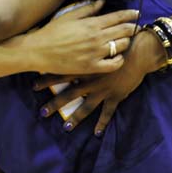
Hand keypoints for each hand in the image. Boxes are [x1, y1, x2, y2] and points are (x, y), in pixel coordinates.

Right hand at [21, 0, 137, 74]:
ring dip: (126, 42)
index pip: (117, 17)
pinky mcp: (92, 67)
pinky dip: (119, 60)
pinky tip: (117, 56)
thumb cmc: (52, 32)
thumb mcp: (69, 16)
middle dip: (132, 28)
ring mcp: (95, 53)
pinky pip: (114, 64)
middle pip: (124, 31)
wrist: (38, 51)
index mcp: (91, 23)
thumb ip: (87, 9)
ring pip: (121, 46)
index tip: (136, 13)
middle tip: (136, 27)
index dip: (129, 14)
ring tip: (125, 40)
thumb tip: (102, 1)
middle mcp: (96, 38)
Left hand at [34, 29, 164, 133]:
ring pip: (87, 106)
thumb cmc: (116, 41)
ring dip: (76, 117)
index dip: (47, 80)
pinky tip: (97, 133)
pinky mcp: (115, 95)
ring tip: (66, 127)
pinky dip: (103, 123)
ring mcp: (103, 89)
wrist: (138, 50)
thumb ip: (81, 41)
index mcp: (84, 66)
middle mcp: (91, 80)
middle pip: (70, 94)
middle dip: (55, 104)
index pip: (61, 74)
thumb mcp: (96, 39)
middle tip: (42, 112)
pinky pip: (108, 112)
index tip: (33, 86)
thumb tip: (65, 42)